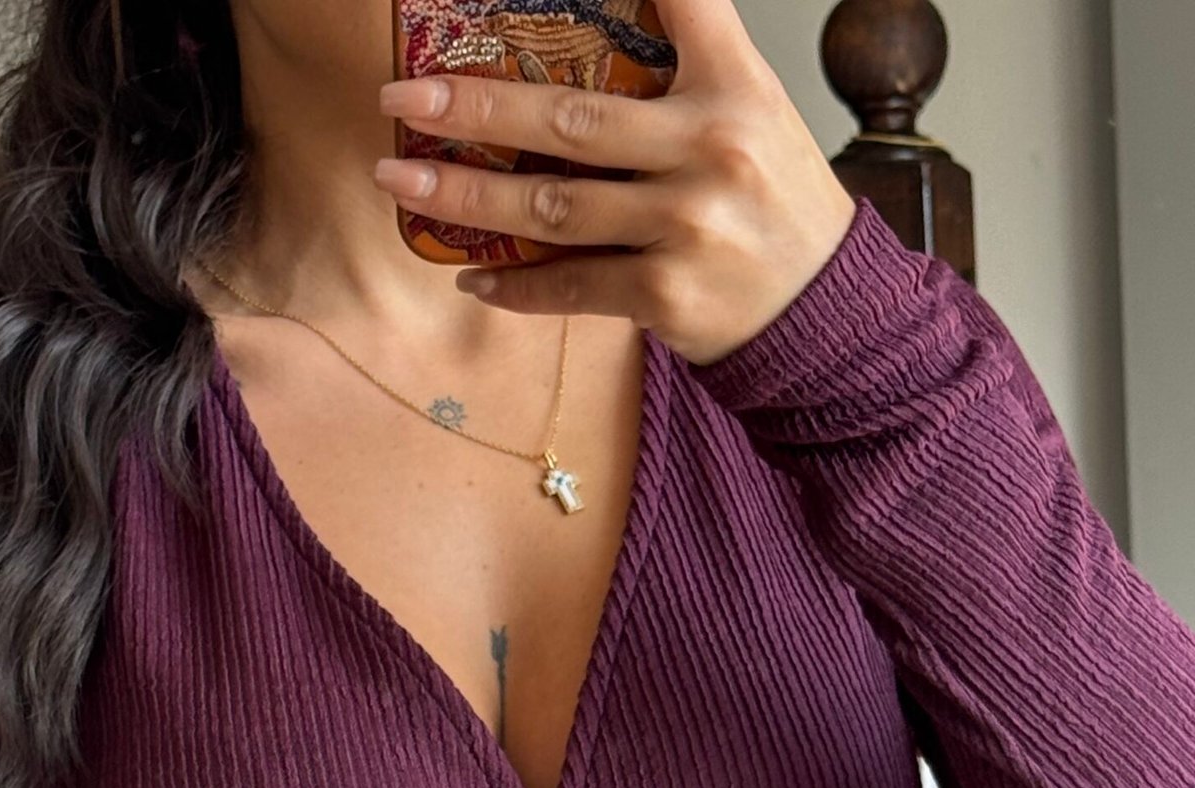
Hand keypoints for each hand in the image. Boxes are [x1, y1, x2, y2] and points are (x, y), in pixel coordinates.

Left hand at [373, 0, 856, 366]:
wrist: (827, 313)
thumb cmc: (777, 207)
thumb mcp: (752, 115)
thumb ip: (684, 73)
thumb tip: (580, 57)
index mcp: (733, 88)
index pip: (680, 1)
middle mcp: (710, 148)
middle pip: (569, 118)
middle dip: (475, 105)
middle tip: (404, 99)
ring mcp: (685, 227)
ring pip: (554, 207)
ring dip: (467, 193)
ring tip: (403, 180)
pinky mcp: (666, 296)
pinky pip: (572, 286)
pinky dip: (515, 285)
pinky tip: (469, 273)